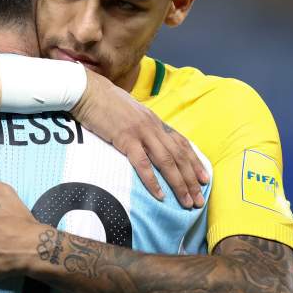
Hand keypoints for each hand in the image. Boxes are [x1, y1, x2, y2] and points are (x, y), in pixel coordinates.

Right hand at [71, 69, 208, 207]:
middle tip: (199, 200)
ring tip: (186, 202)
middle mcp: (153, 127)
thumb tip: (146, 140)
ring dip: (178, 184)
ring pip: (167, 161)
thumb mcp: (129, 113)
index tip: (205, 179)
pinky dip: (153, 181)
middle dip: (191, 180)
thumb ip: (140, 126)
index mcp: (154, 121)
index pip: (181, 143)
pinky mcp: (125, 138)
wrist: (87, 91)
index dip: (195, 162)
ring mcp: (140, 132)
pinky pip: (142, 163)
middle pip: (178, 156)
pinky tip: (160, 195)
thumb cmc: (104, 102)